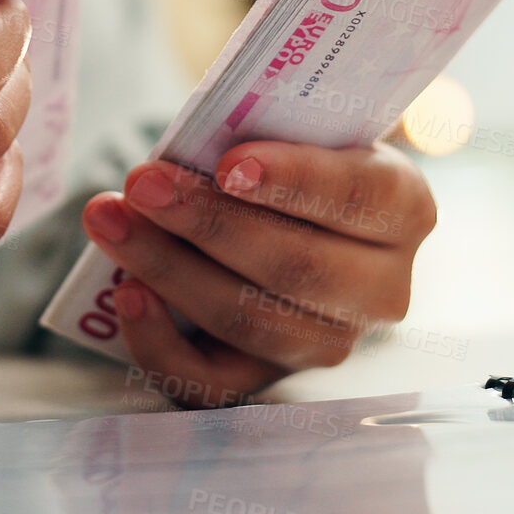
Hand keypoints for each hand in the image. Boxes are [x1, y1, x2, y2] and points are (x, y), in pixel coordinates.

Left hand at [81, 141, 435, 407]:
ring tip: (110, 219)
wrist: (282, 214)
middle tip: (142, 183)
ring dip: (169, 269)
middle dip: (209, 224)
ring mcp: (328, 342)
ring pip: (250, 321)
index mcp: (403, 209)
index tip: (227, 164)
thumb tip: (186, 153)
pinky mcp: (269, 379)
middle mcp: (380, 288)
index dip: (293, 180)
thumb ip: (259, 135)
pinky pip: (213, 383)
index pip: (358, 195)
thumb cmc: (283, 157)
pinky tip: (125, 295)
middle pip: (297, 266)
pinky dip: (160, 342)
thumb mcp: (292, 130)